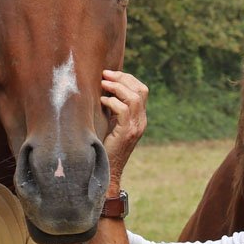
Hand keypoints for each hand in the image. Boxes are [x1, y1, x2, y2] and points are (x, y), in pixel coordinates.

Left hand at [100, 70, 147, 188]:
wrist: (107, 170)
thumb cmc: (105, 145)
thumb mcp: (112, 123)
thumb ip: (114, 108)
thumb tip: (103, 86)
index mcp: (140, 117)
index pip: (142, 90)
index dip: (128, 78)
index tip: (110, 74)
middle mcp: (142, 121)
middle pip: (141, 90)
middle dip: (123, 78)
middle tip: (105, 74)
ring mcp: (136, 127)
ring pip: (134, 98)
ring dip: (117, 87)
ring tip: (103, 83)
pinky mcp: (127, 133)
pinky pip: (124, 110)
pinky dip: (112, 102)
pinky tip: (102, 101)